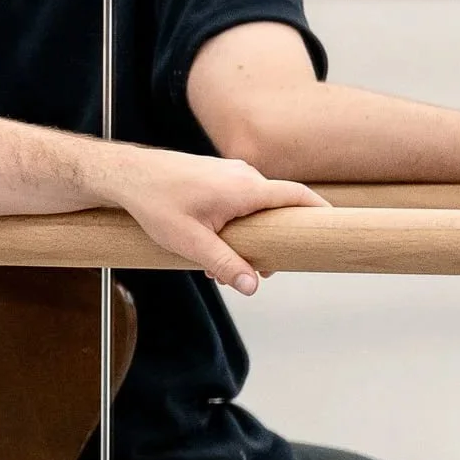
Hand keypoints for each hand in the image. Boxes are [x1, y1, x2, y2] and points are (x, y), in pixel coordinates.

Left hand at [99, 149, 325, 293]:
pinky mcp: (216, 175)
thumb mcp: (190, 241)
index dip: (320, 211)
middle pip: (277, 207)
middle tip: (264, 268)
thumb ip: (223, 263)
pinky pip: (239, 199)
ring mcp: (230, 173)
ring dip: (251, 234)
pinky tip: (214, 243)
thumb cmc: (154, 202)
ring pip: (256, 206)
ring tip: (229, 262)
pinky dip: (237, 222)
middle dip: (275, 239)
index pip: (297, 196)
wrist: (125, 175)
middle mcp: (243, 175)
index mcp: (245, 188)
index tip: (333, 227)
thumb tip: (252, 286)